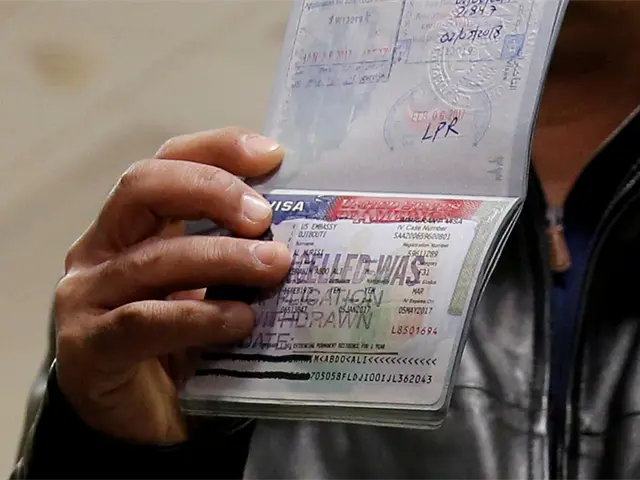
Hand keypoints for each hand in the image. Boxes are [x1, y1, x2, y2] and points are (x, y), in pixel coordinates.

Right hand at [54, 127, 290, 444]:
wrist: (144, 423)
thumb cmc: (185, 343)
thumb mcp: (215, 285)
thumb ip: (238, 251)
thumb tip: (305, 224)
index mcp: (135, 225)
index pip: (168, 162)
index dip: (216, 148)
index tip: (272, 155)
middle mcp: (102, 249)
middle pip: (144, 186)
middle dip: (212, 190)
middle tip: (265, 218)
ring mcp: (87, 296)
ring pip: (153, 258)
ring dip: (222, 257)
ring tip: (274, 267)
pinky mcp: (88, 346)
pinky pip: (142, 321)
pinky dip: (198, 316)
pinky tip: (239, 320)